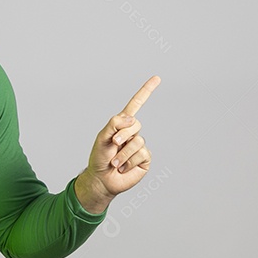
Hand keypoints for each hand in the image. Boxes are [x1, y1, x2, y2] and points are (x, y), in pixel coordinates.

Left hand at [76, 75, 160, 212]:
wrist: (102, 179)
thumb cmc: (99, 157)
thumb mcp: (102, 138)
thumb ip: (113, 124)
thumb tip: (132, 119)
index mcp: (122, 125)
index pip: (136, 104)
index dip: (146, 91)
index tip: (157, 78)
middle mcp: (133, 133)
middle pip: (135, 124)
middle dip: (122, 134)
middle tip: (113, 145)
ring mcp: (140, 146)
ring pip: (137, 142)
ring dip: (123, 153)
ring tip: (114, 162)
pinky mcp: (145, 159)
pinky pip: (141, 155)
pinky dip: (129, 162)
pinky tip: (123, 167)